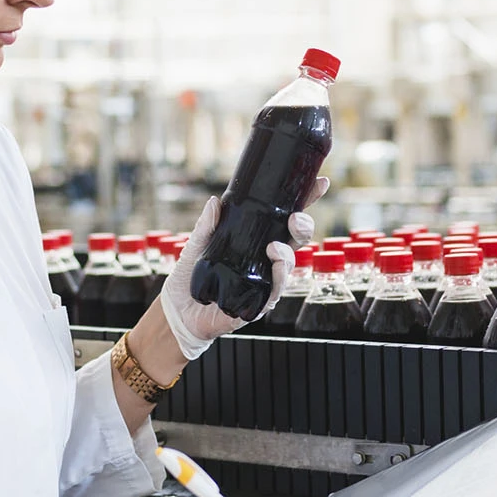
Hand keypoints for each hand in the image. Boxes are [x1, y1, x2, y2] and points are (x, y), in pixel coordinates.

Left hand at [159, 178, 329, 359]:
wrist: (178, 312)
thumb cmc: (188, 278)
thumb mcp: (195, 245)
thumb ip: (206, 226)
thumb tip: (214, 202)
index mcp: (254, 240)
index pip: (284, 219)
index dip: (304, 201)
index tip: (319, 184)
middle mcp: (264, 260)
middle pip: (295, 240)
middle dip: (303, 226)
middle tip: (295, 218)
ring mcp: (264, 281)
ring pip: (289, 265)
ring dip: (288, 254)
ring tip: (275, 247)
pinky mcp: (258, 303)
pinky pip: (276, 291)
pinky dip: (279, 277)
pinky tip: (275, 267)